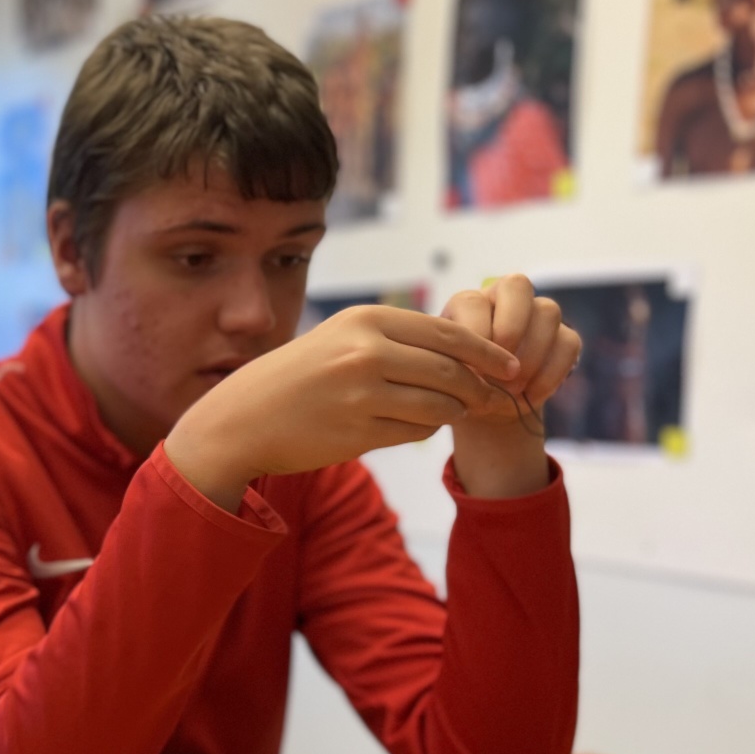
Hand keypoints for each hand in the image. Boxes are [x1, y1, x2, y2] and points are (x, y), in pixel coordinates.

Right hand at [165, 305, 520, 510]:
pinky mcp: (358, 432)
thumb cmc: (297, 378)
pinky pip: (413, 433)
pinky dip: (423, 431)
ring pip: (437, 405)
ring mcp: (361, 395)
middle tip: (494, 397)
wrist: (243, 419)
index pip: (447, 333)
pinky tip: (414, 427)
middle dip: (479, 388)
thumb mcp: (340, 339)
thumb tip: (460, 350)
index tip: (511, 364)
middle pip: (450, 371)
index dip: (487, 351)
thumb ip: (394, 338)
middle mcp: (366, 353)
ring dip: (452, 413)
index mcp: (366, 320)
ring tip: (450, 413)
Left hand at [445, 274, 582, 498]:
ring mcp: (538, 313)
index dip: (475, 335)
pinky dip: (551, 373)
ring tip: (513, 390)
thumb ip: (454, 364)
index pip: (473, 301)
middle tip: (501, 367)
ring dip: (531, 355)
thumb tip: (474, 369)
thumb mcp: (447, 377)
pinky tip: (531, 396)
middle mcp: (504, 298)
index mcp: (469, 304)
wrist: (488, 408)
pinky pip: (568, 342)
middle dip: (511, 328)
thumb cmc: (461, 388)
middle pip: (518, 285)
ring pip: (548, 311)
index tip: (470, 369)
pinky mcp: (564, 336)